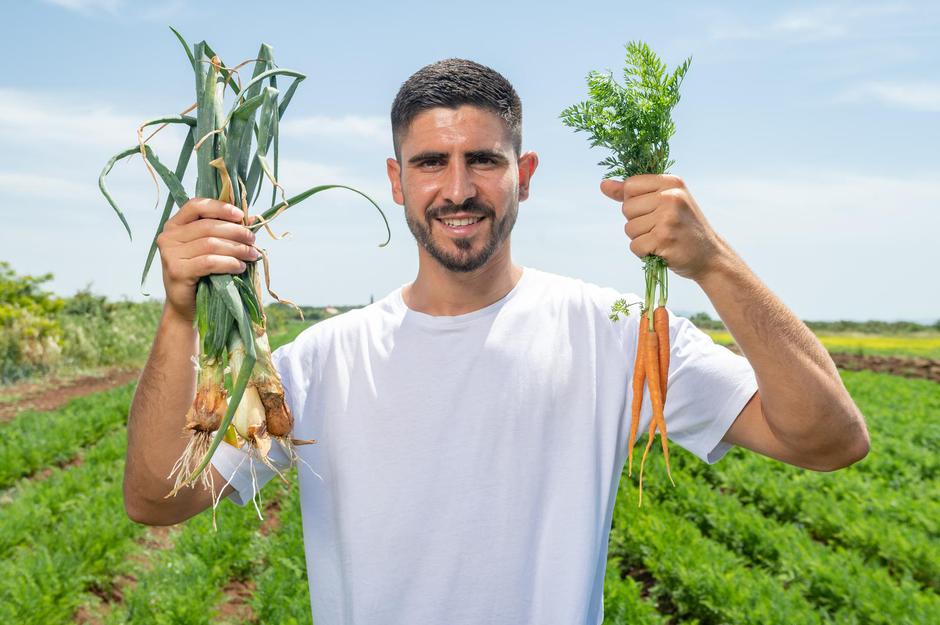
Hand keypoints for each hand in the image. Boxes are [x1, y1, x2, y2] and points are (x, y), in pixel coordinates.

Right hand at [156, 198, 258, 322]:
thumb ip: (226, 230)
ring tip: (252, 255)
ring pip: (211, 244)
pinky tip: (240, 267)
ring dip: (237, 248)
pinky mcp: (177, 271)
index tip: (241, 215)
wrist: (187, 305)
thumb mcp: (212, 248)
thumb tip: (253, 216)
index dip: (220, 207)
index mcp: (174, 225)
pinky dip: (229, 263)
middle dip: (236, 232)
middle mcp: (168, 236)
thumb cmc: (202, 274)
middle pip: (208, 226)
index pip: (196, 205)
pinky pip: (209, 262)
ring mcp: (169, 254)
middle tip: (253, 240)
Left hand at [600, 174, 724, 281]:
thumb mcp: (665, 202)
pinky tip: (661, 250)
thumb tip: (603, 185)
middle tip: (661, 227)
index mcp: (672, 182)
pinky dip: (644, 252)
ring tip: (662, 238)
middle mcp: (671, 196)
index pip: (630, 186)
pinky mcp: (663, 239)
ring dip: (640, 238)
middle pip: (626, 208)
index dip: (635, 202)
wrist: (710, 256)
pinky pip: (634, 246)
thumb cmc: (683, 227)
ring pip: (628, 228)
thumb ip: (633, 193)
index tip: (654, 210)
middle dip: (637, 222)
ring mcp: (668, 218)